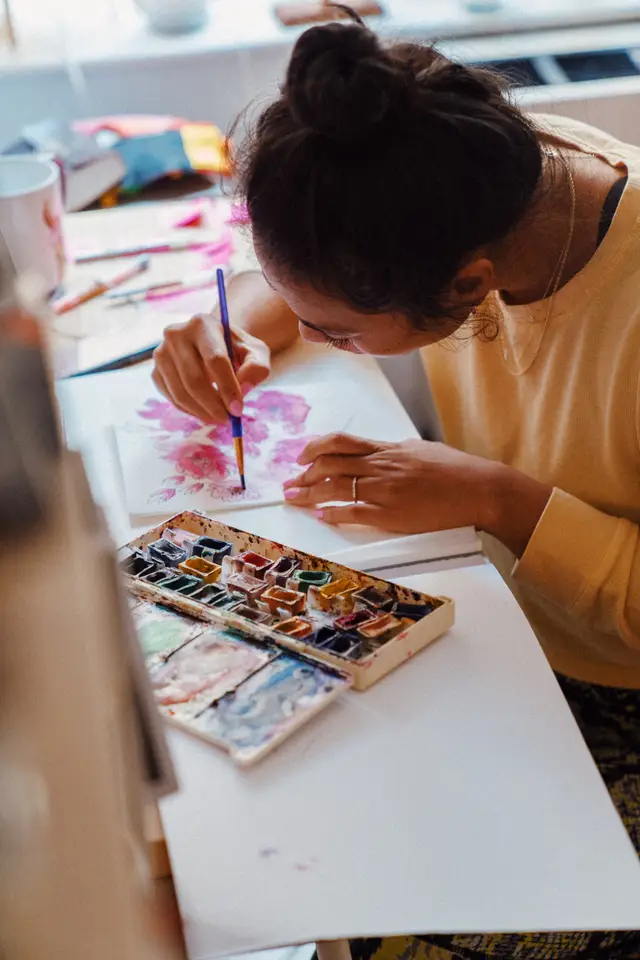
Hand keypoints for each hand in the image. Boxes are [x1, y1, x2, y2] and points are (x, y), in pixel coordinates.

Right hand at [152, 312, 270, 422]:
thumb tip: (242, 389)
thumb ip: (257, 367)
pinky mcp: (155, 371)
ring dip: (202, 412)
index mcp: (202, 323)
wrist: (212, 343)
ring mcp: (161, 353)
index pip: (215, 360)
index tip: (238, 410)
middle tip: (228, 419)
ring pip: (181, 392)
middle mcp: (176, 334)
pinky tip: (205, 412)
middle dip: (213, 405)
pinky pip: (171, 398)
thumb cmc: (236, 349)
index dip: (227, 387)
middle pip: (194, 379)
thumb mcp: (256, 352)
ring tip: (219, 418)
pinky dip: (190, 411)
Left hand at [284, 433, 551, 554]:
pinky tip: (322, 515)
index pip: (340, 443)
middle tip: (288, 483)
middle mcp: (382, 466)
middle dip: (303, 474)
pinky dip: (334, 513)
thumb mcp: (421, 450)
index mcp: (388, 448)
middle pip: (330, 465)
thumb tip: (376, 452)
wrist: (479, 489)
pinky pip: (354, 512)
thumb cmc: (455, 470)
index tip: (300, 457)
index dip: (314, 448)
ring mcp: (385, 490)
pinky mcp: (392, 514)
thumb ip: (394, 451)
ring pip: (335, 488)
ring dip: (309, 494)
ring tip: (293, 498)